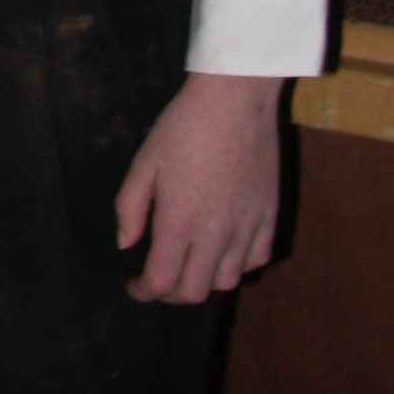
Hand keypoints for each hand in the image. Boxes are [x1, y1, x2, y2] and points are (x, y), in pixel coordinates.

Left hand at [115, 73, 282, 303]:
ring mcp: (247, 227)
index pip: (161, 281)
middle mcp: (215, 233)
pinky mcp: (269, 216)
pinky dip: (239, 264)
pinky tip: (225, 249)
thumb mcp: (145, 162)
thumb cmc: (183, 126)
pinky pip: (257, 259)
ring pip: (227, 281)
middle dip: (170, 293)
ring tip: (190, 264)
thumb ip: (129, 208)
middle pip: (194, 292)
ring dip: (204, 281)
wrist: (235, 100)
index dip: (143, 291)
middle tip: (157, 278)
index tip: (133, 284)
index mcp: (179, 221)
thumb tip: (125, 244)